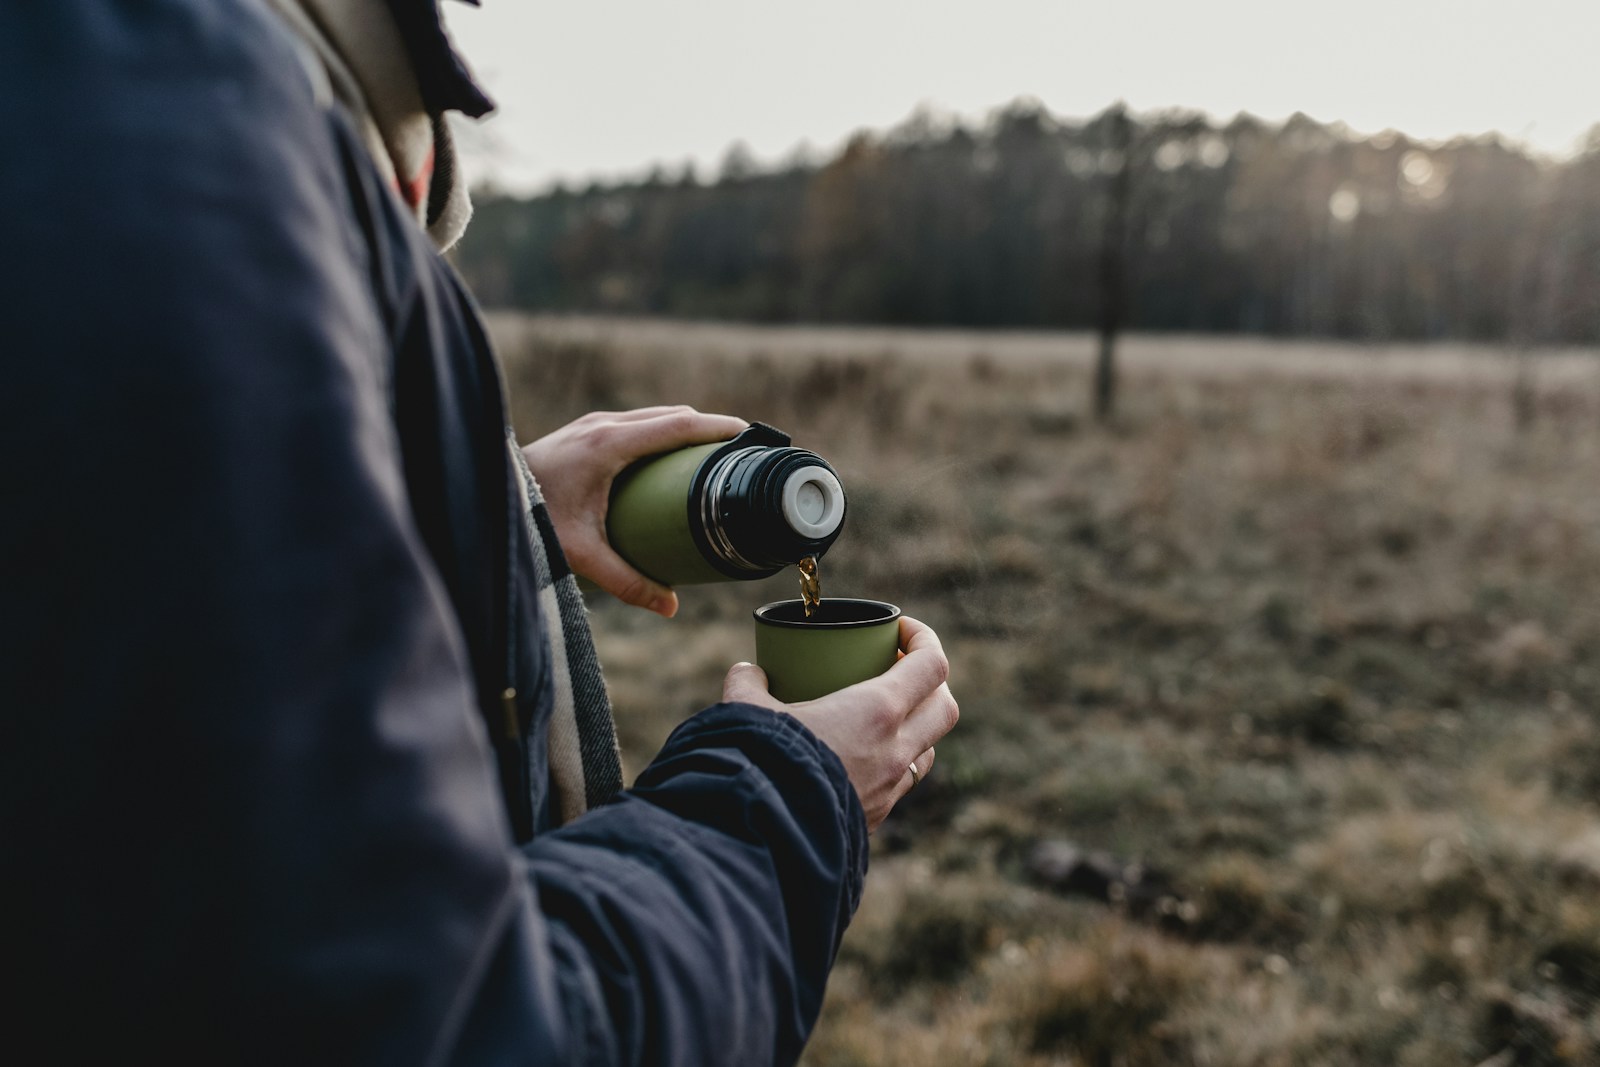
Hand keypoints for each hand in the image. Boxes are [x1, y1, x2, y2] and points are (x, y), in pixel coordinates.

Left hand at [521, 406, 746, 616]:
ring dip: (684, 429)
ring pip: (653, 416)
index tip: (748, 435)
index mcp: (609, 445)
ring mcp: (592, 424)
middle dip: (708, 430)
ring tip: (711, 455)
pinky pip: (636, 422)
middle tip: (739, 453)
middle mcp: (603, 426)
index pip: (677, 425)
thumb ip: (627, 582)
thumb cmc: (531, 521)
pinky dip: (662, 432)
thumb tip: (671, 607)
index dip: (717, 428)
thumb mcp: (582, 554)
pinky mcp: (584, 431)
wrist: (486, 495)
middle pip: (671, 416)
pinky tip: (670, 456)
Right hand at [722, 616, 957, 831]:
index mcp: (877, 711)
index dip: (925, 638)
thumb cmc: (762, 763)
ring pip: (927, 750)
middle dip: (932, 684)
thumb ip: (748, 684)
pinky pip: (899, 785)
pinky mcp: (875, 818)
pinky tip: (859, 759)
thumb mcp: (747, 711)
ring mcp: (889, 789)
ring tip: (883, 717)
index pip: (931, 665)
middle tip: (899, 671)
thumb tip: (746, 673)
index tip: (901, 629)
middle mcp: (895, 749)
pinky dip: (890, 765)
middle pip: (945, 707)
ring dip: (916, 728)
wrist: (763, 835)